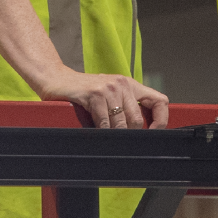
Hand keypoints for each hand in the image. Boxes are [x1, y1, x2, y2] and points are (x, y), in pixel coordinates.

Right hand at [30, 68, 170, 128]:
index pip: (159, 101)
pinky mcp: (94, 94)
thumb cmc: (83, 90)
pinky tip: (95, 128)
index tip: (153, 133)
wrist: (56, 79)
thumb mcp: (109, 94)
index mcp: (130, 85)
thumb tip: (140, 131)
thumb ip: (125, 106)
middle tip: (119, 139)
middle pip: (137, 120)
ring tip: (105, 134)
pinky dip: (101, 130)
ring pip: (121, 124)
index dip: (161, 121)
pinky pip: (104, 122)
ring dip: (113, 134)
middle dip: (129, 134)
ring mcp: (108, 88)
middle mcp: (122, 84)